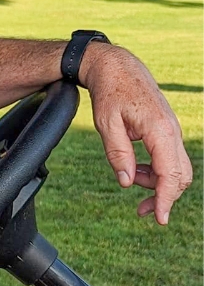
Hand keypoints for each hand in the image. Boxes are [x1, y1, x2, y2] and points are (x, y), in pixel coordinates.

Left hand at [80, 44, 192, 224]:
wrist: (117, 66)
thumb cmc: (109, 93)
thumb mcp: (106, 124)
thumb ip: (117, 154)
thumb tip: (125, 183)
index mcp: (159, 130)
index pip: (169, 173)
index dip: (166, 199)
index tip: (160, 219)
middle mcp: (172, 131)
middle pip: (179, 175)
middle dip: (163, 195)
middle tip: (141, 210)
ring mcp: (172, 130)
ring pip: (176, 168)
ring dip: (156, 182)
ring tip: (129, 178)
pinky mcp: (166, 130)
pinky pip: (168, 157)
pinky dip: (155, 170)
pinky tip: (134, 169)